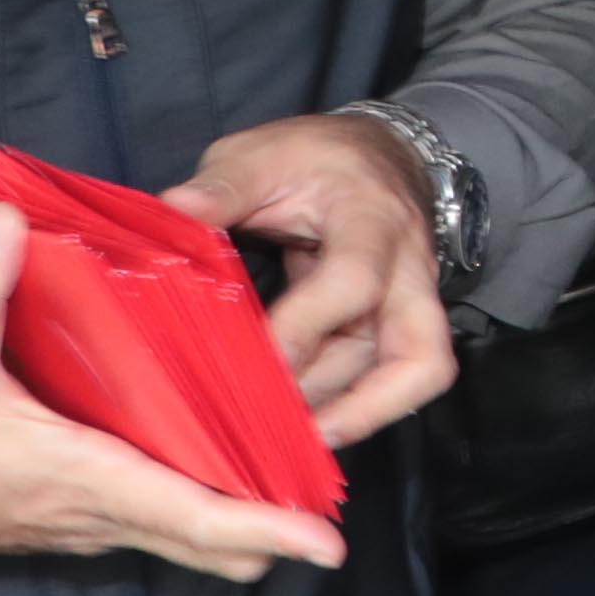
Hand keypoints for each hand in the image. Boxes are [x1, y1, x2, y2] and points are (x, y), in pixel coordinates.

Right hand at [0, 204, 346, 581]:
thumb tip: (7, 220)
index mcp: (77, 479)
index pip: (191, 517)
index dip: (263, 528)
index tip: (325, 540)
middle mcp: (94, 512)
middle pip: (207, 540)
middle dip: (274, 526)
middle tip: (332, 496)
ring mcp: (85, 519)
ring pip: (185, 531)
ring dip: (240, 511)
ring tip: (293, 461)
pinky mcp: (72, 510)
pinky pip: (155, 515)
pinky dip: (198, 499)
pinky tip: (218, 448)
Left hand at [171, 111, 459, 447]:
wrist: (375, 156)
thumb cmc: (315, 157)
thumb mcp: (263, 153)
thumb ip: (221, 185)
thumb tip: (174, 211)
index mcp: (373, 220)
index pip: (353, 283)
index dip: (304, 328)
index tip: (249, 359)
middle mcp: (407, 273)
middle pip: (420, 358)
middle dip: (365, 410)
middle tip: (296, 440)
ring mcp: (406, 307)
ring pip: (395, 381)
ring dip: (340, 414)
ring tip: (277, 441)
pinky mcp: (391, 331)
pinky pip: (378, 381)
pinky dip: (342, 408)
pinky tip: (294, 425)